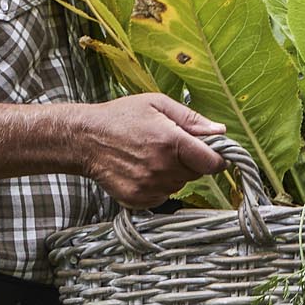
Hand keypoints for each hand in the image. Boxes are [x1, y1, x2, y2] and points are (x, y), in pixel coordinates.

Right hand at [78, 93, 225, 207]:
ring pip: (179, 185)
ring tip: (151, 156)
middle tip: (170, 147)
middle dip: (190, 161)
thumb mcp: (157, 104)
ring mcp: (150, 187)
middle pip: (196, 174)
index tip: (213, 152)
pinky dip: (158, 185)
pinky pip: (162, 196)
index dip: (217, 157)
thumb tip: (220, 131)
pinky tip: (142, 169)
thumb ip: (191, 119)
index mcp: (171, 142)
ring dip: (173, 174)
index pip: (212, 162)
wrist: (85, 139)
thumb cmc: (121, 117)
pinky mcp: (138, 199)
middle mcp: (162, 168)